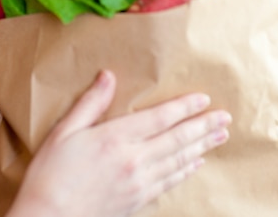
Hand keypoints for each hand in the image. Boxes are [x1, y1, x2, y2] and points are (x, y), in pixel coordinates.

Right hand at [7, 70, 230, 216]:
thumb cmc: (51, 175)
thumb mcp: (65, 132)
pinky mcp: (137, 201)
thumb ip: (90, 103)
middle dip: (204, 127)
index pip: (160, 118)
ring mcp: (138, 183)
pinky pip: (169, 182)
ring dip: (202, 147)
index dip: (184, 108)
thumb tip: (108, 76)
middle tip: (225, 118)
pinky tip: (195, 164)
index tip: (204, 99)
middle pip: (177, 140)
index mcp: (115, 138)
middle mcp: (134, 160)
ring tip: (220, 137)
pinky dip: (186, 171)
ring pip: (179, 161)